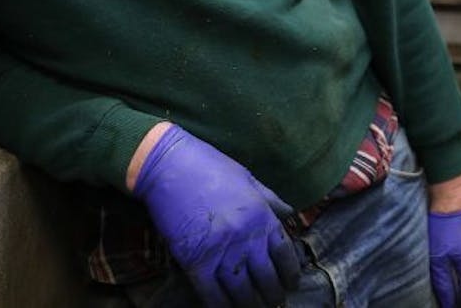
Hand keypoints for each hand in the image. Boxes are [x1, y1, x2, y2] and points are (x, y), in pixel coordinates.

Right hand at [130, 125, 300, 307]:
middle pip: (266, 277)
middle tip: (275, 302)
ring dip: (251, 304)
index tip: (291, 283)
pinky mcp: (194, 261)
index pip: (284, 252)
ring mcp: (221, 251)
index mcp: (261, 215)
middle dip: (273, 294)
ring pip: (242, 290)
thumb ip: (270, 199)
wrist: (169, 165)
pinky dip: (221, 306)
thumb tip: (290, 213)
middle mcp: (246, 237)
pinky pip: (212, 293)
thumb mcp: (247, 178)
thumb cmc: (208, 166)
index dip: (290, 273)